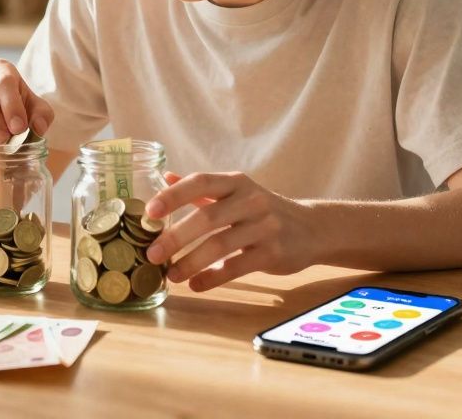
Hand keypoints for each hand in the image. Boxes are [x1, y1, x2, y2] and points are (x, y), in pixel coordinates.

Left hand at [144, 171, 312, 291]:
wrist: (312, 228)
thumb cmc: (264, 210)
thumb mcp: (237, 192)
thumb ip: (202, 189)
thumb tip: (166, 176)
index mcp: (236, 182)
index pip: (201, 181)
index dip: (174, 195)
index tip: (149, 211)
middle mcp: (251, 200)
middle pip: (208, 217)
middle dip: (176, 236)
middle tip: (152, 253)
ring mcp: (265, 227)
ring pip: (220, 245)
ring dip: (191, 262)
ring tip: (171, 275)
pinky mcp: (274, 253)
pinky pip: (237, 267)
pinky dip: (213, 277)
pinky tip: (196, 284)